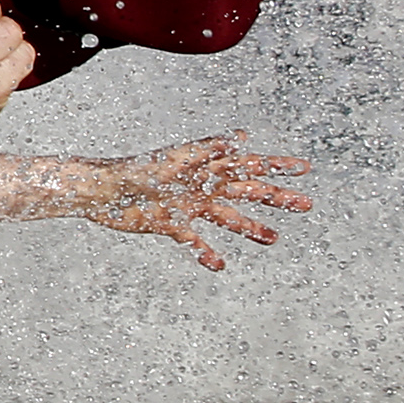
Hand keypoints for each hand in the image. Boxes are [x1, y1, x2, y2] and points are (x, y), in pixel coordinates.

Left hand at [54, 134, 307, 270]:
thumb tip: (239, 137)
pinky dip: (207, 252)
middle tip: (306, 204)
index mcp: (202, 166)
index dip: (275, 166)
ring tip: (273, 239)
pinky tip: (219, 265)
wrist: (97, 193)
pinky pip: (195, 241)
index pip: (246, 164)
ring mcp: (187, 206)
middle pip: (245, 191)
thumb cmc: (131, 172)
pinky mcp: (170, 225)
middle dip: (275, 197)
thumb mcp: (171, 162)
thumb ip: (205, 151)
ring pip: (227, 218)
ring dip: (250, 228)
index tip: (303, 168)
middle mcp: (199, 186)